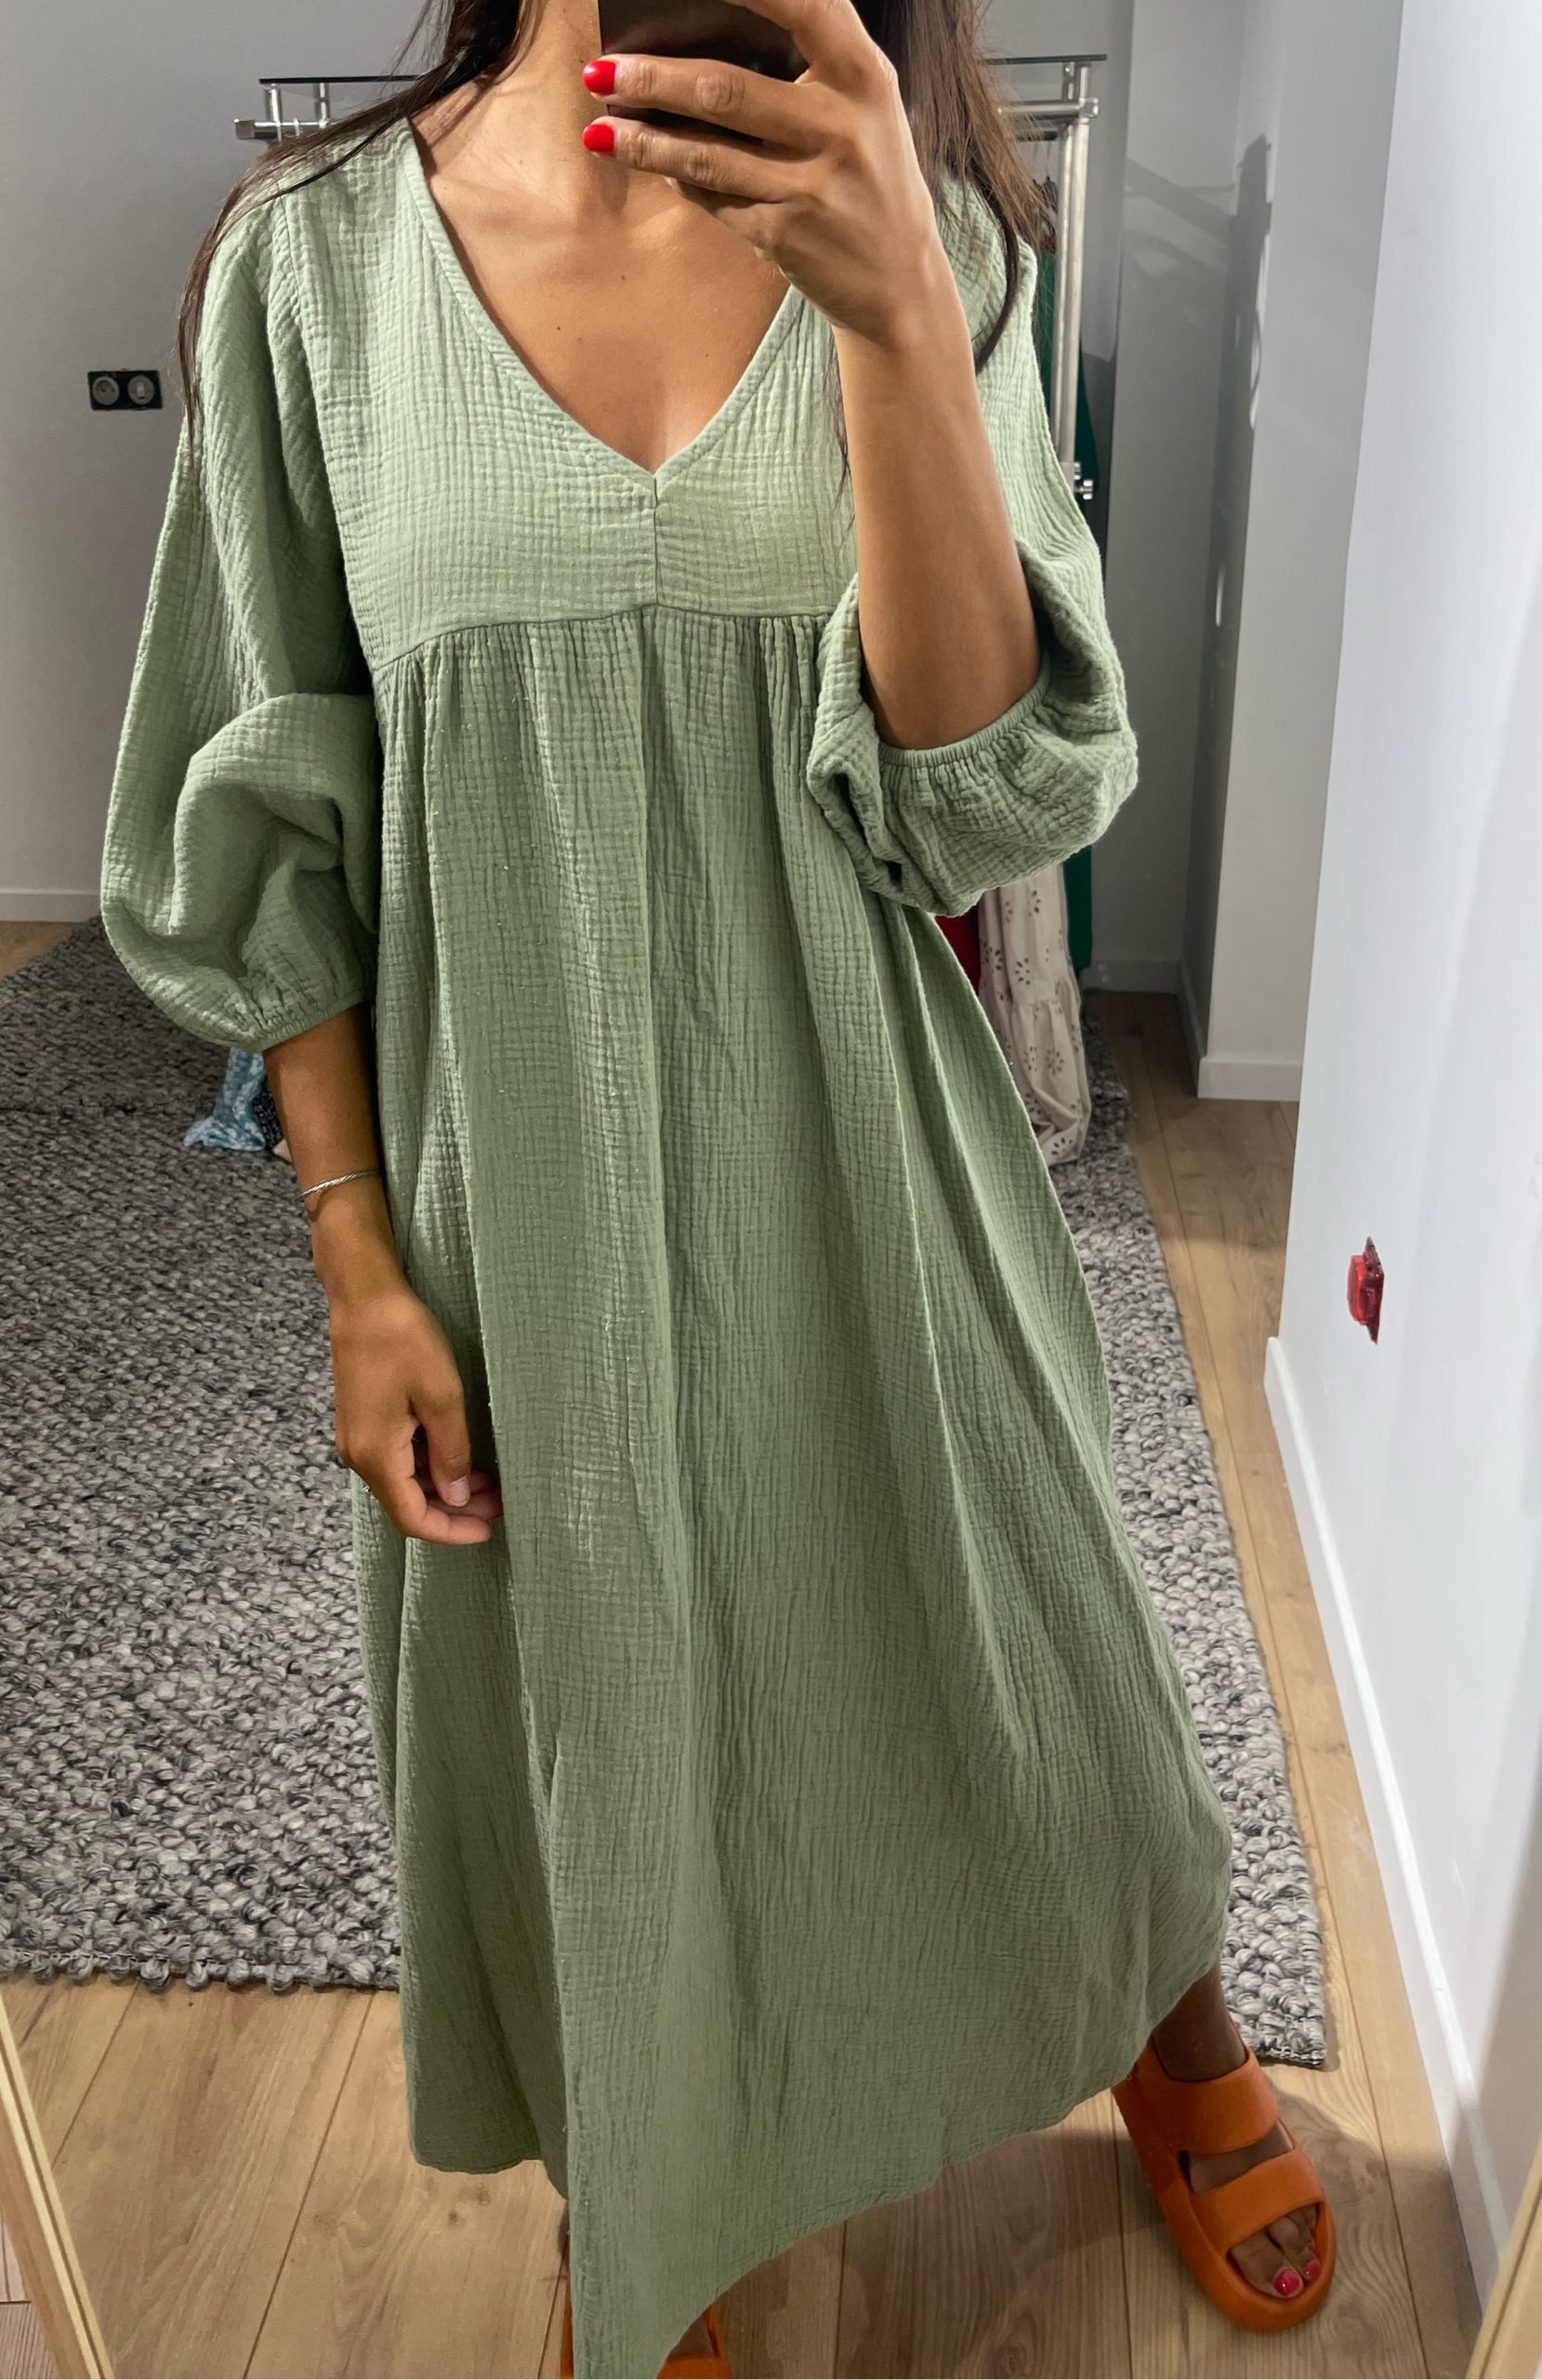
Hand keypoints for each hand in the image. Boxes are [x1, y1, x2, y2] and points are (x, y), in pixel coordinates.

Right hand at [329, 1279, 502, 1545]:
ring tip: (490, 1482)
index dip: (452, 1531)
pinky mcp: (364, 1420)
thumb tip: (458, 1496)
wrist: (363, 1297)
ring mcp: (359, 1438)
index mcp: (376, 1456)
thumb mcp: (441, 1397)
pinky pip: (398, 1458)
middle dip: (455, 1510)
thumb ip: (451, 1453)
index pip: (413, 1518)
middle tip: (500, 1503)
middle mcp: (360, 1455)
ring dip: (445, 1487)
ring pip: (405, 1481)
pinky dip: (430, 1465)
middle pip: (408, 1503)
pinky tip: (460, 1457)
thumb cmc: (403, 1339)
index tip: (489, 1530)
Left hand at [580, 0, 957, 343]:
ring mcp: (816, 186)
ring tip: (598, 127)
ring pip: (708, 154)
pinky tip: (649, 163)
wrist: (900, 286)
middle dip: (651, 79)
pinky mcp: (789, 236)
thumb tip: (701, 37)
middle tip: (599, 69)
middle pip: (725, 88)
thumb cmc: (869, 179)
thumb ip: (808, 68)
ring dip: (644, 140)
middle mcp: (843, 126)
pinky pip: (716, 199)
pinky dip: (679, 178)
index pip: (803, 5)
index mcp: (865, 76)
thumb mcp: (861, 111)